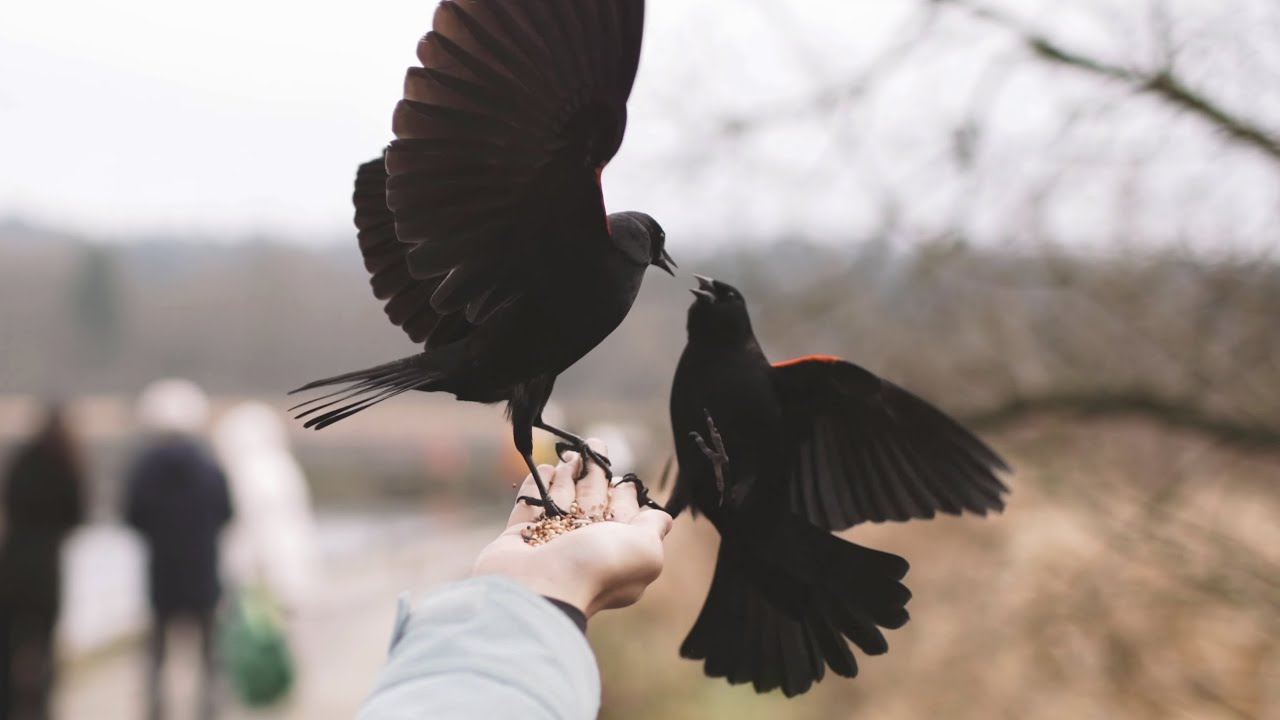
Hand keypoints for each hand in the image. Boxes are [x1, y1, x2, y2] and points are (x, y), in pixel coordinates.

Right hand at [471, 439, 672, 618]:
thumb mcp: (644, 550)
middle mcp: (583, 548)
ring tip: (571, 453)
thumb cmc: (596, 568)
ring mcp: (549, 543)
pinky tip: (544, 469)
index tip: (625, 478)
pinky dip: (536, 486)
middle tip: (594, 444)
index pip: (622, 516)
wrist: (538, 589)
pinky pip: (529, 507)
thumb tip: (662, 518)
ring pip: (560, 500)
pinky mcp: (518, 538)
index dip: (625, 495)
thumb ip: (653, 529)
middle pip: (591, 502)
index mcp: (614, 552)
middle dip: (595, 473)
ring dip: (567, 474)